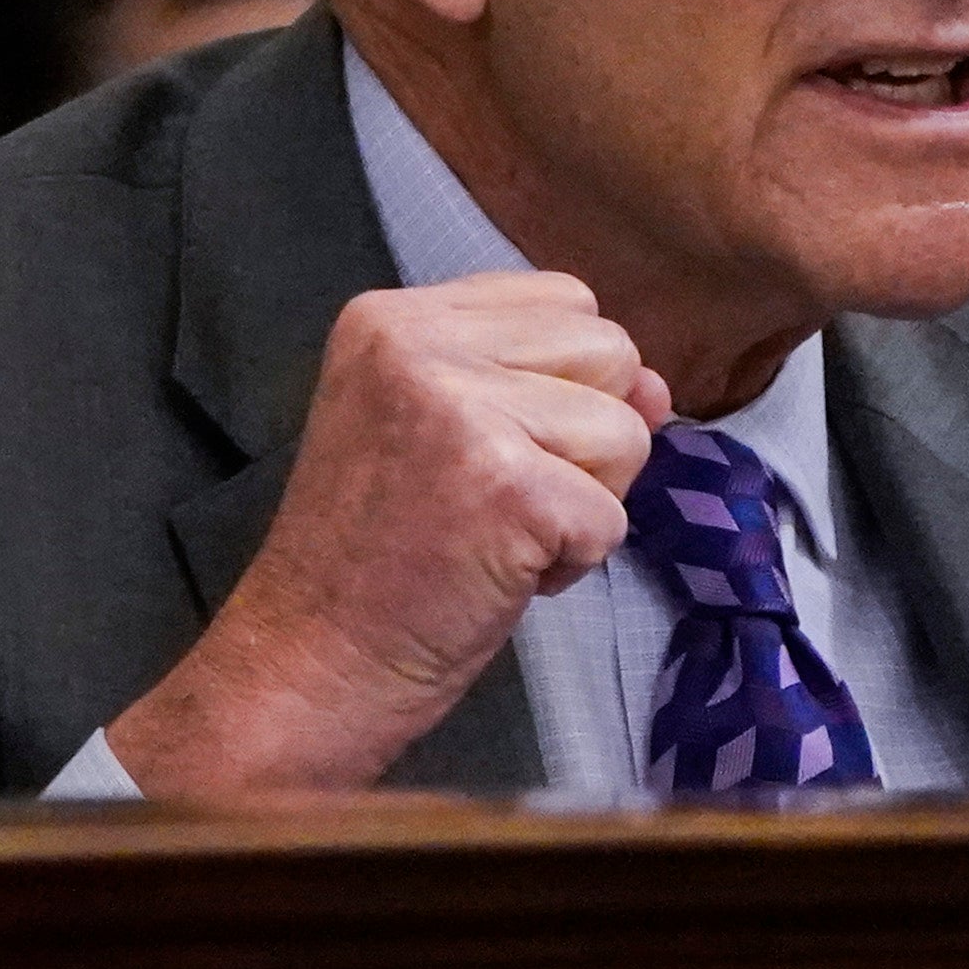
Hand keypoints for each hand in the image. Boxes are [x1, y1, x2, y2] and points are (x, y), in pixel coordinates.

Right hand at [107, 271, 667, 796]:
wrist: (308, 668)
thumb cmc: (375, 560)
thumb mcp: (435, 427)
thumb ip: (539, 382)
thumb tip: (659, 389)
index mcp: (394, 316)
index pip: (563, 300)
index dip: (562, 384)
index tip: (492, 449)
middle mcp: (420, 343)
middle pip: (609, 351)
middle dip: (585, 438)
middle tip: (497, 498)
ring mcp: (463, 410)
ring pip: (626, 431)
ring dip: (583, 501)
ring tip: (496, 537)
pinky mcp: (507, 486)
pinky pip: (613, 516)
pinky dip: (574, 563)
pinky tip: (499, 578)